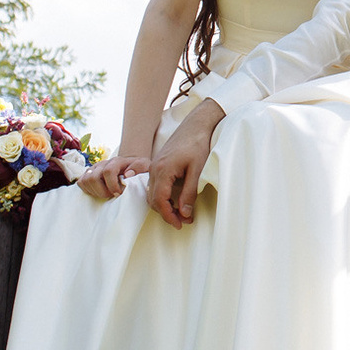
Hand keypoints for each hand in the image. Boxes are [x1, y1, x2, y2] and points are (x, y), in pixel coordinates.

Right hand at [80, 154, 147, 199]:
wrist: (131, 168)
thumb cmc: (138, 170)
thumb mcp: (145, 166)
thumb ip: (139, 167)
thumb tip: (127, 174)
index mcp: (117, 161)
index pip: (108, 171)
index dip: (112, 185)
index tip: (119, 193)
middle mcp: (103, 163)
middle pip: (93, 178)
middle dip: (102, 191)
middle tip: (112, 195)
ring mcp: (94, 168)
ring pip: (85, 180)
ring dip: (95, 191)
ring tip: (106, 194)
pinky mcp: (88, 174)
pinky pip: (81, 182)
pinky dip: (88, 190)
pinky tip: (99, 192)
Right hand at [143, 101, 222, 227]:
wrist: (195, 125)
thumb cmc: (197, 144)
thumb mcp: (197, 170)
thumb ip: (189, 193)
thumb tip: (184, 213)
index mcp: (163, 170)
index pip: (159, 201)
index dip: (169, 216)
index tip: (180, 224)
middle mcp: (154, 169)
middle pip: (153, 200)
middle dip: (167, 213)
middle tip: (184, 221)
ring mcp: (154, 166)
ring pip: (152, 194)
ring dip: (165, 205)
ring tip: (182, 212)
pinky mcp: (158, 165)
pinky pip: (155, 186)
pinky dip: (163, 196)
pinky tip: (176, 200)